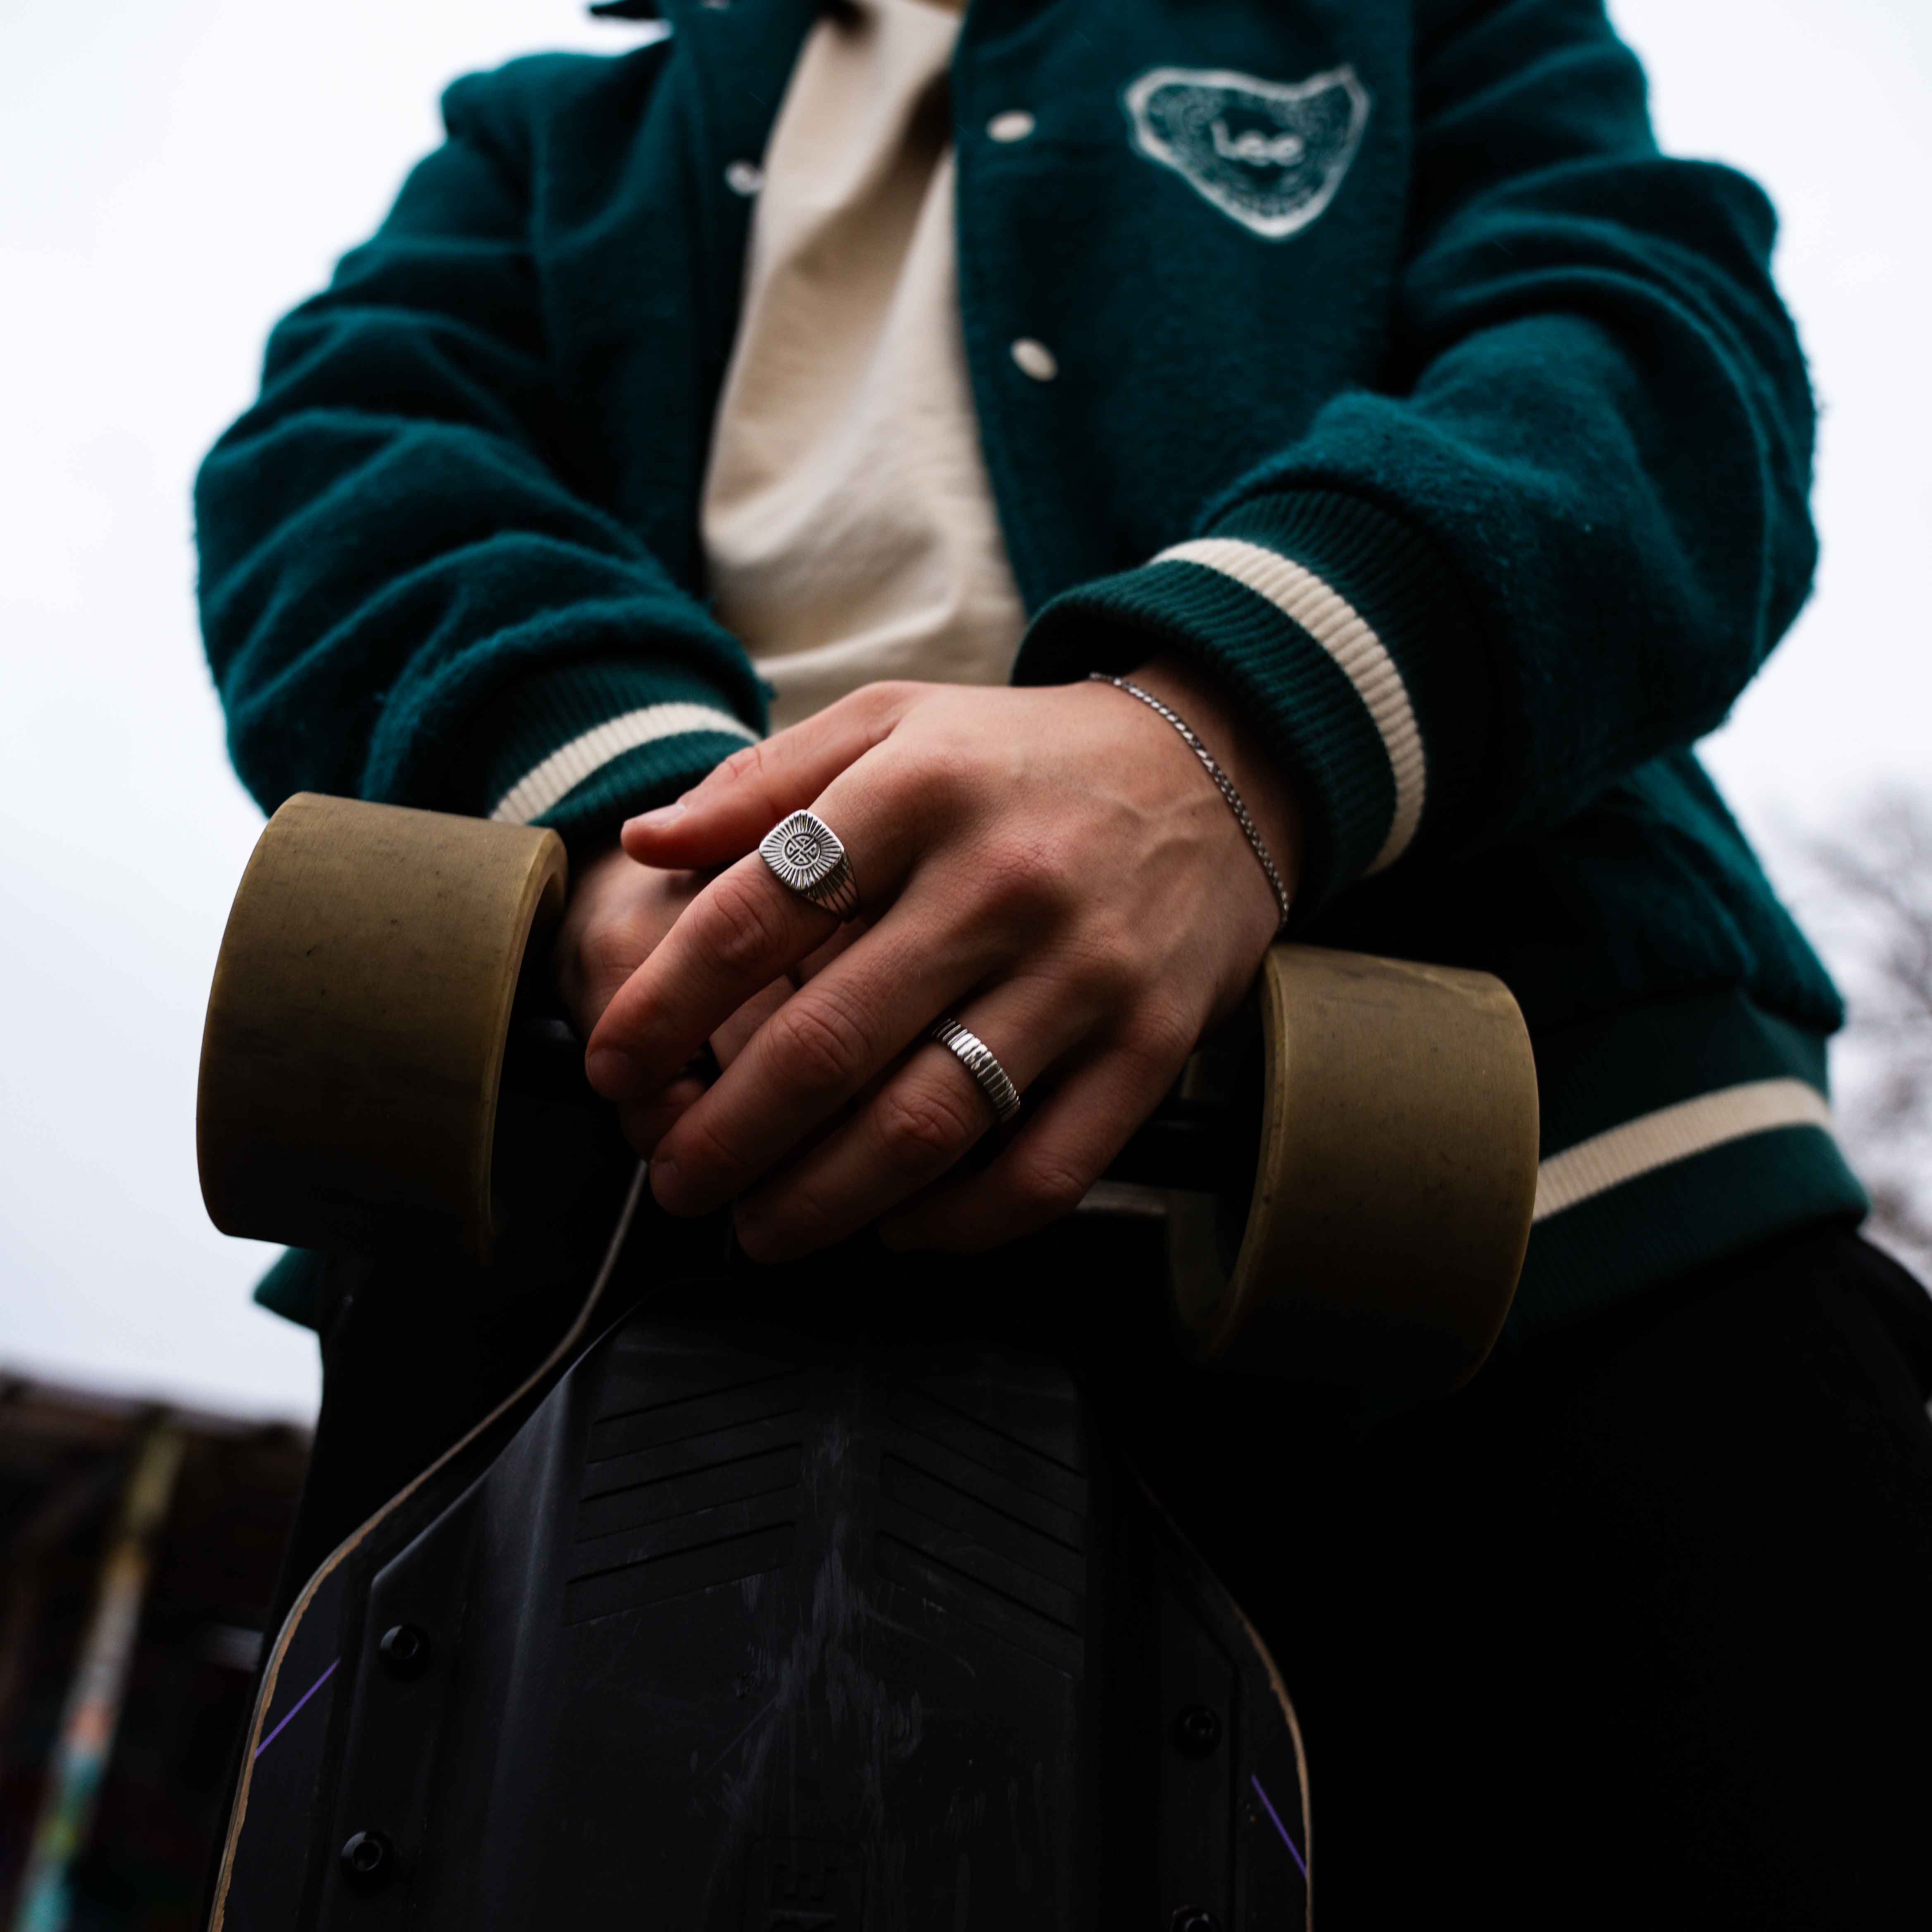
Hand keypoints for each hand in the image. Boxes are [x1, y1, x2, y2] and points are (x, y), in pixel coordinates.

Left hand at [585, 663, 1300, 1257]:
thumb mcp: (893, 724)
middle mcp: (1002, 884)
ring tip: (758, 1229)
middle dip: (725, 1135)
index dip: (661, 1006)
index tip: (612, 1066)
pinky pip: (1046, 1168)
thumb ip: (764, 783)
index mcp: (919, 791)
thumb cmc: (1024, 758)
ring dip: (822, 1201)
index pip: (755, 914)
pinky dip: (959, 1223)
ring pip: (929, 1124)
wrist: (1218, 769)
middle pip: (828, 1042)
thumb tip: (645, 841)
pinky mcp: (1150, 1045)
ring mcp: (1084, 973)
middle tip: (672, 1184)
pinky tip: (896, 1229)